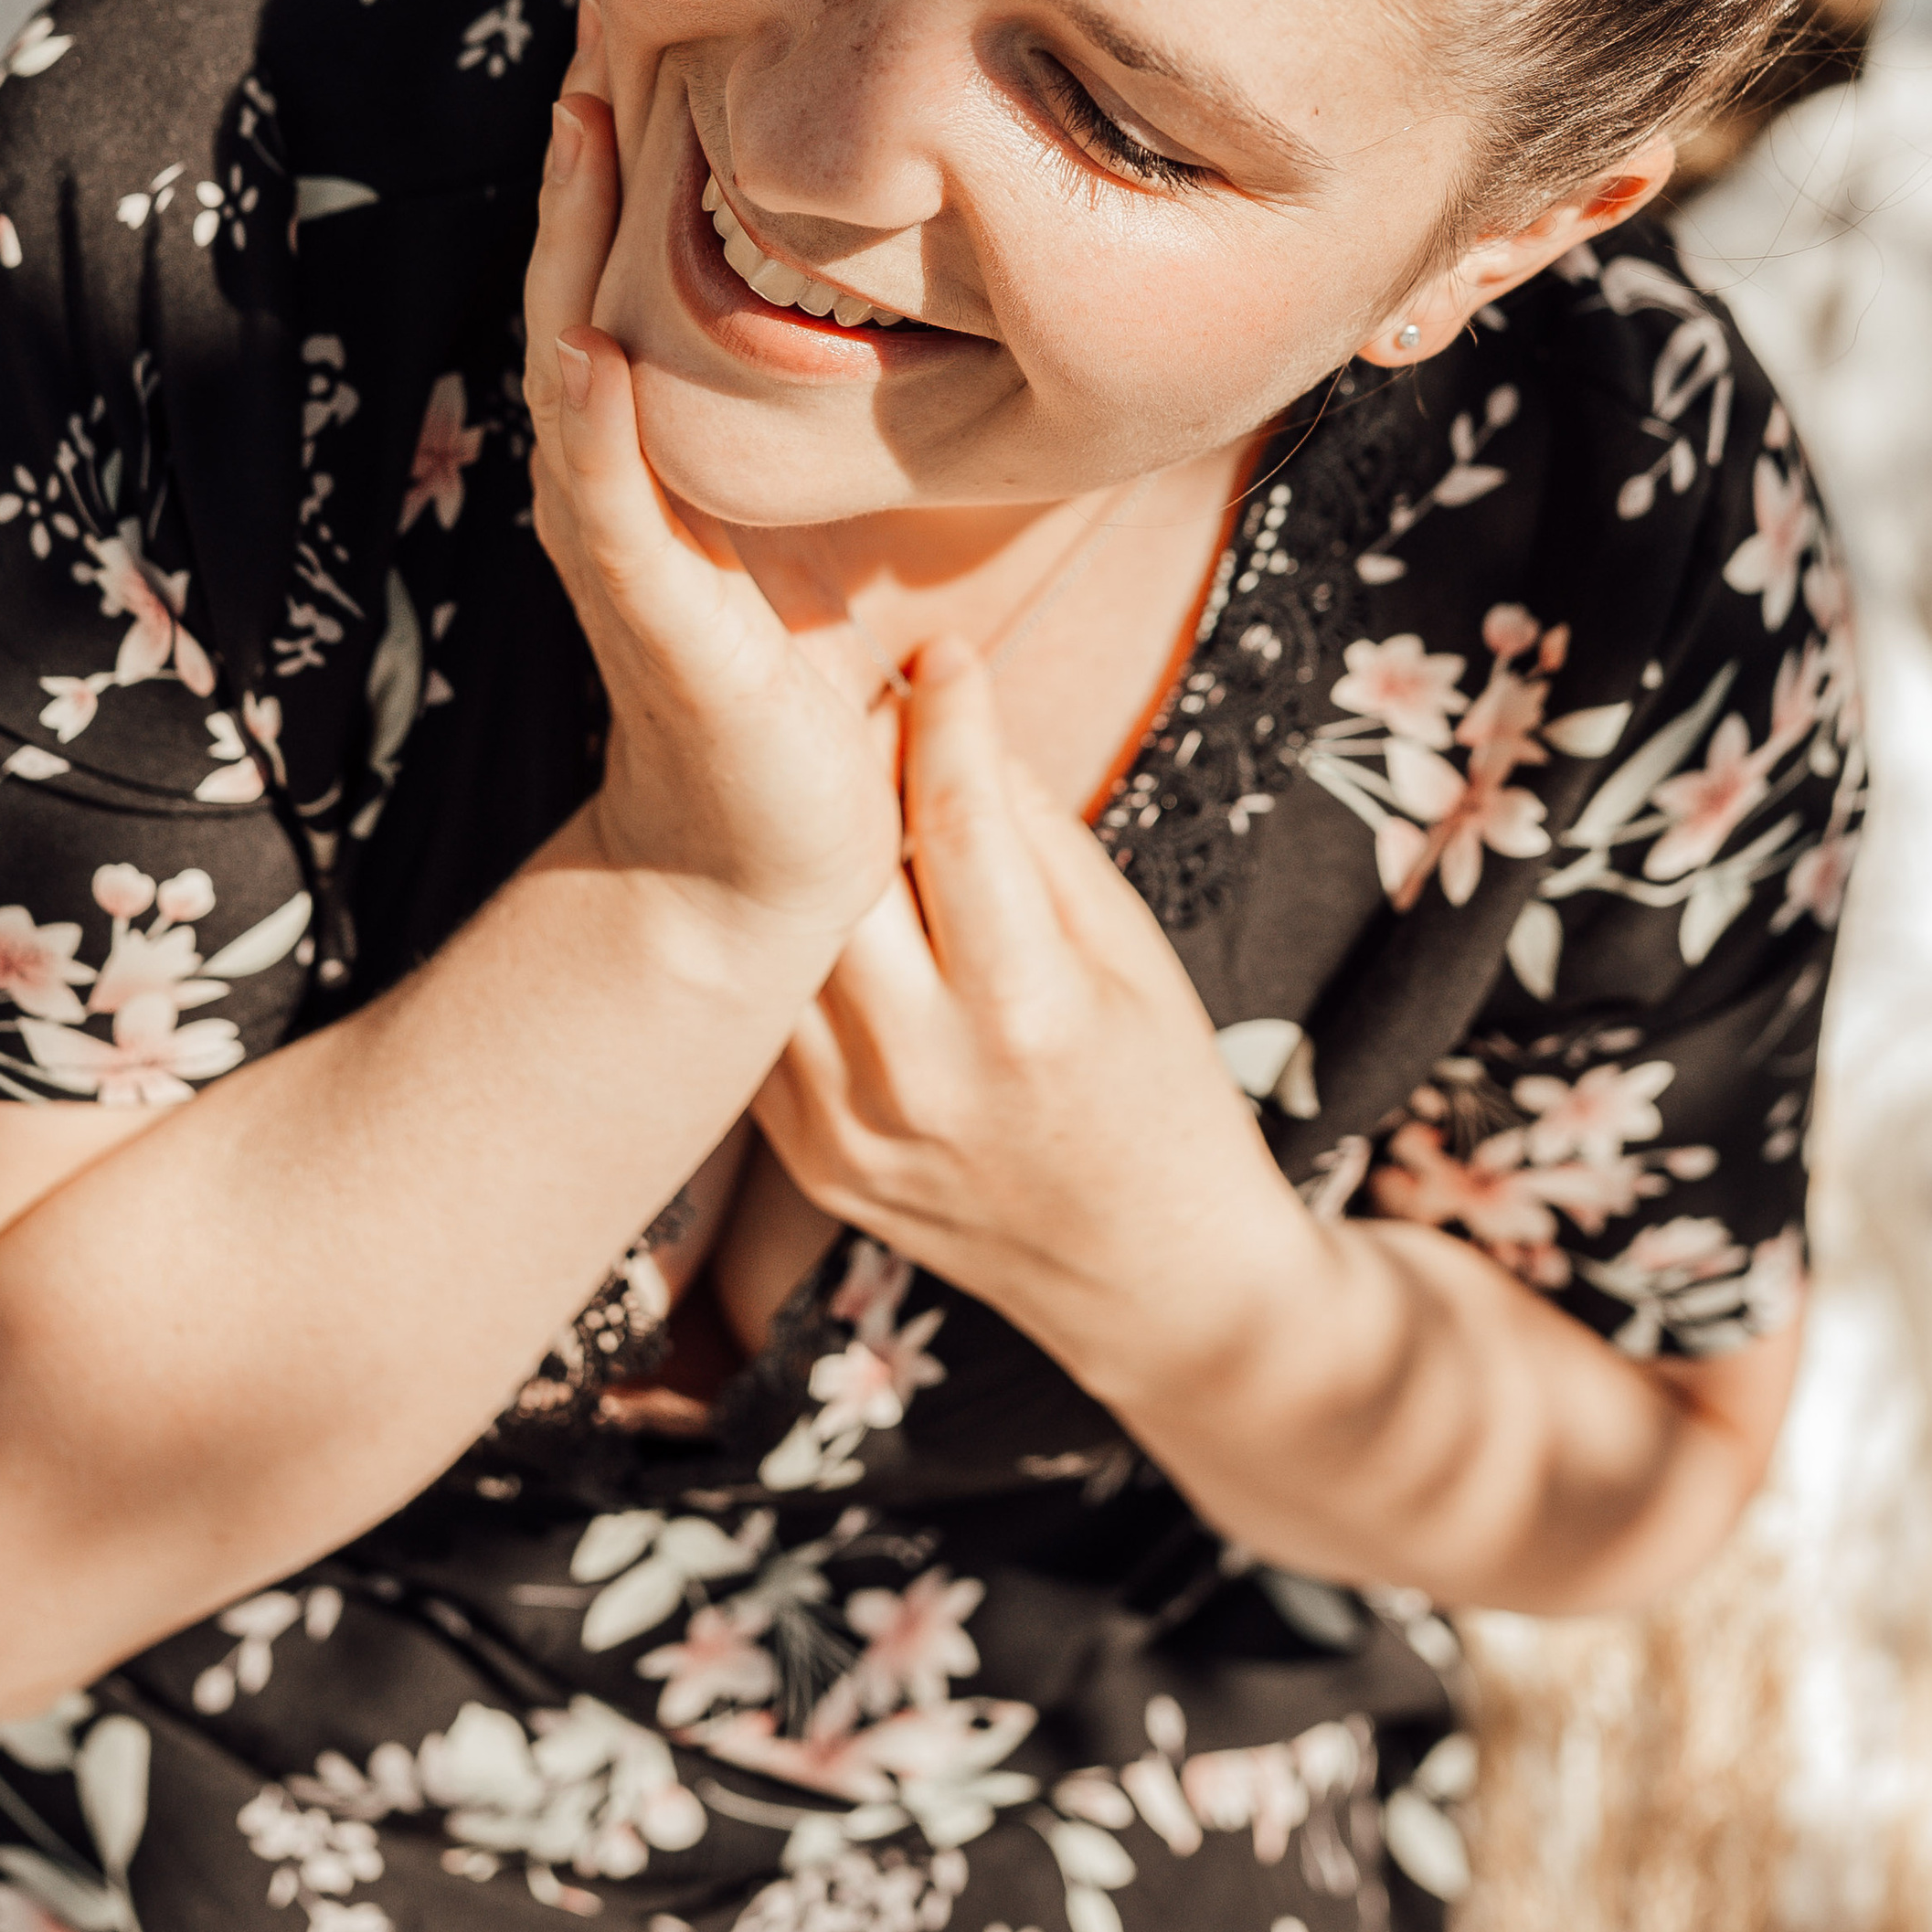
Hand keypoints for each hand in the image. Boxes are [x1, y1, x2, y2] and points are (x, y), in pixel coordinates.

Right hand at [524, 0, 903, 953]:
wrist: (781, 847)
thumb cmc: (852, 672)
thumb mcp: (912, 504)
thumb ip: (962, 402)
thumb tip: (1087, 300)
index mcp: (671, 426)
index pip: (648, 254)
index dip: (659, 139)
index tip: (687, 10)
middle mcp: (618, 456)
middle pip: (588, 264)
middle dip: (595, 143)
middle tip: (613, 4)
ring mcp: (614, 521)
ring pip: (571, 343)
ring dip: (571, 232)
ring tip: (586, 114)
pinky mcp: (635, 597)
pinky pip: (602, 482)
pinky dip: (590, 399)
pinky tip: (594, 322)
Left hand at [751, 638, 1324, 1388]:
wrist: (1147, 1278)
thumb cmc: (1161, 1092)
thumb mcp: (1132, 955)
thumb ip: (1037, 838)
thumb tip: (952, 715)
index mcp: (1026, 1016)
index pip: (958, 818)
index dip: (948, 711)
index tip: (945, 653)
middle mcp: (919, 1075)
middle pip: (841, 866)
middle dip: (855, 767)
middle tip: (867, 706)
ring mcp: (846, 1126)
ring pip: (784, 936)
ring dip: (806, 851)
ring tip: (832, 792)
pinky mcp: (805, 1156)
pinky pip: (769, 1013)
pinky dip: (786, 946)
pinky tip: (814, 897)